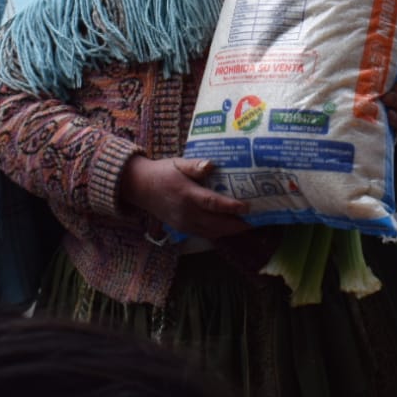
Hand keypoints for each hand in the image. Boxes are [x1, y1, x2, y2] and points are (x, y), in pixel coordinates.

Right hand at [119, 156, 250, 239]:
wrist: (140, 187)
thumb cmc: (163, 172)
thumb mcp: (178, 163)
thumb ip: (194, 165)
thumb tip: (210, 164)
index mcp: (187, 194)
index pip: (212, 203)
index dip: (231, 207)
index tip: (247, 207)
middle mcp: (186, 212)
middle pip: (216, 223)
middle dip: (236, 225)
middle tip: (255, 222)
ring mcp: (184, 223)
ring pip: (211, 232)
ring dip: (229, 231)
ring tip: (246, 227)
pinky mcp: (182, 228)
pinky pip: (203, 234)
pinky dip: (218, 233)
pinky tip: (228, 229)